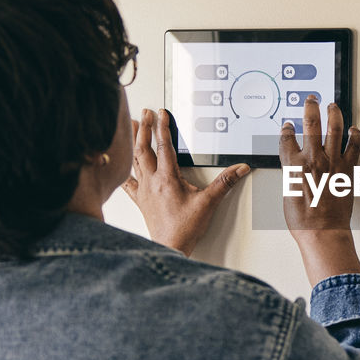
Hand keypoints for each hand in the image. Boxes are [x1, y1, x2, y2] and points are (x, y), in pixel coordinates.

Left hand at [123, 108, 248, 255]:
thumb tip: (239, 169)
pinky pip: (129, 183)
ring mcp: (144, 191)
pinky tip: (120, 166)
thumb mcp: (209, 202)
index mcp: (167, 178)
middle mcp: (152, 182)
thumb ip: (225, 183)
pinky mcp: (141, 201)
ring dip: (134, 143)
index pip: (164, 146)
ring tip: (133, 128)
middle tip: (145, 113)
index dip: (163, 127)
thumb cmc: (185, 228)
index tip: (161, 113)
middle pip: (144, 149)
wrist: (170, 246)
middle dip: (145, 128)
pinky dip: (124, 171)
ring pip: (135, 161)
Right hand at [279, 96, 359, 284]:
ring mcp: (332, 163)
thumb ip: (291, 175)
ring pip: (334, 129)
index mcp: (294, 166)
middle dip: (311, 107)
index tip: (288, 125)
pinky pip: (354, 147)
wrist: (322, 231)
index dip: (287, 129)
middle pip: (311, 125)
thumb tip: (294, 169)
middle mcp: (313, 160)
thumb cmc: (303, 219)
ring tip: (333, 106)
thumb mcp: (287, 194)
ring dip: (334, 114)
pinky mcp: (348, 169)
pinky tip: (354, 130)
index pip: (287, 139)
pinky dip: (355, 136)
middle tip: (312, 99)